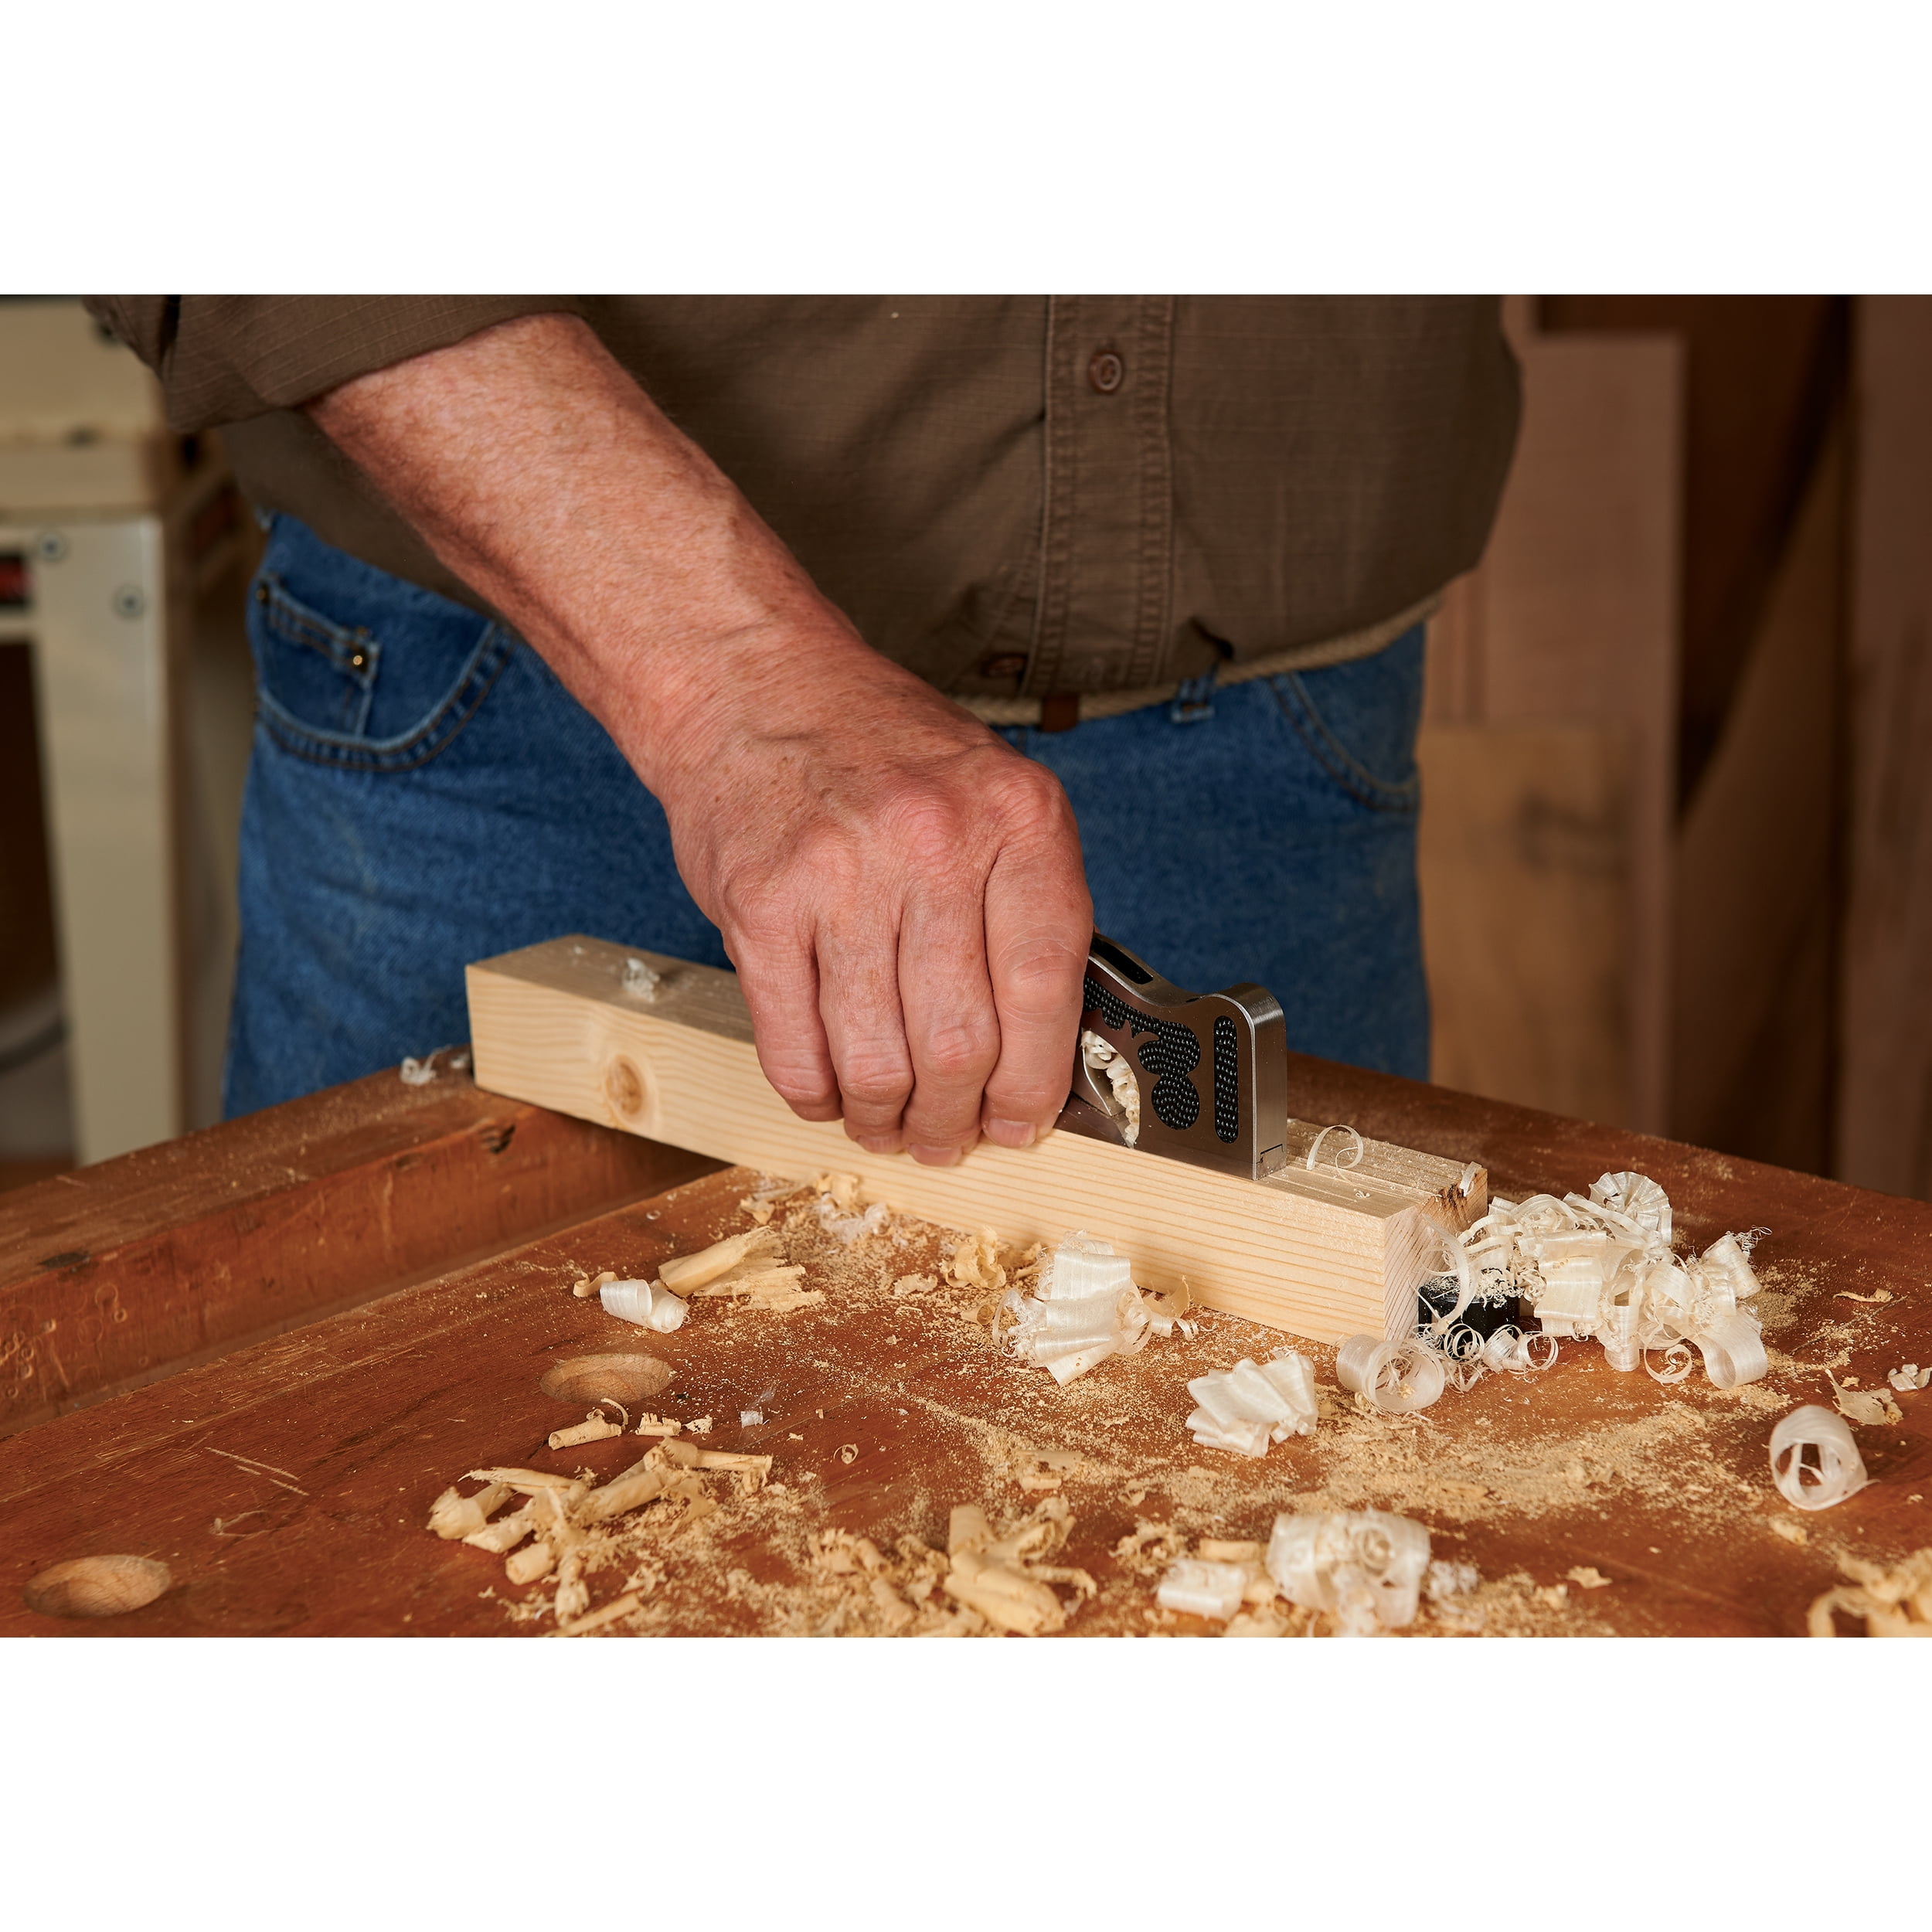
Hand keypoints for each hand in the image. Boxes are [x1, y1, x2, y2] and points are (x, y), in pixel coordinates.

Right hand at [651, 627, 1090, 1161]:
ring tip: (886, 1124)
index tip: (1022, 1121)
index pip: (1046, 989)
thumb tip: (1046, 1048)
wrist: (751, 684)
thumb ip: (1022, 905)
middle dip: (953, 1118)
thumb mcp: (988, 797)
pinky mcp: (761, 905)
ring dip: (883, 1119)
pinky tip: (828, 1092)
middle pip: (960, 1042)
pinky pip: (794, 1045)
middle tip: (944, 1135)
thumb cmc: (879, 752)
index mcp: (1017, 816)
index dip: (1035, 1083)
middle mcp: (934, 841)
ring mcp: (841, 874)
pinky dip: (815, 1093)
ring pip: (878, 1060)